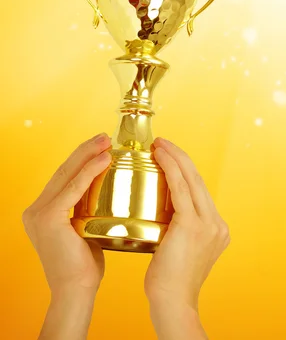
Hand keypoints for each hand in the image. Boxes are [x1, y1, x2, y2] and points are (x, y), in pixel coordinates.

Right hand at [22, 133, 112, 338]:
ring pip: (66, 174)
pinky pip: (72, 189)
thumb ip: (87, 210)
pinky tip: (104, 159)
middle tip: (105, 136)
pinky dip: (89, 172)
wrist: (76, 289)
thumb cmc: (85, 264)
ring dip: (87, 154)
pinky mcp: (48, 218)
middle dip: (84, 150)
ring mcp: (38, 213)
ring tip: (106, 141)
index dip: (81, 157)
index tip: (101, 144)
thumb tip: (110, 195)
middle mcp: (35, 209)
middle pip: (63, 170)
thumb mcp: (84, 229)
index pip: (63, 176)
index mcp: (42, 211)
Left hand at [145, 137, 229, 339]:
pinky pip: (180, 188)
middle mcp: (217, 222)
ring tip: (159, 145)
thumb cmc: (170, 283)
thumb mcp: (182, 252)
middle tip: (162, 143)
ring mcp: (209, 222)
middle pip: (199, 179)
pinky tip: (159, 156)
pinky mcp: (193, 224)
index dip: (185, 169)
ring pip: (191, 178)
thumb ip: (180, 232)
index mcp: (217, 228)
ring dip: (175, 157)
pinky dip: (170, 167)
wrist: (173, 302)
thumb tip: (164, 219)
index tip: (169, 156)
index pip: (200, 190)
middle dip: (180, 157)